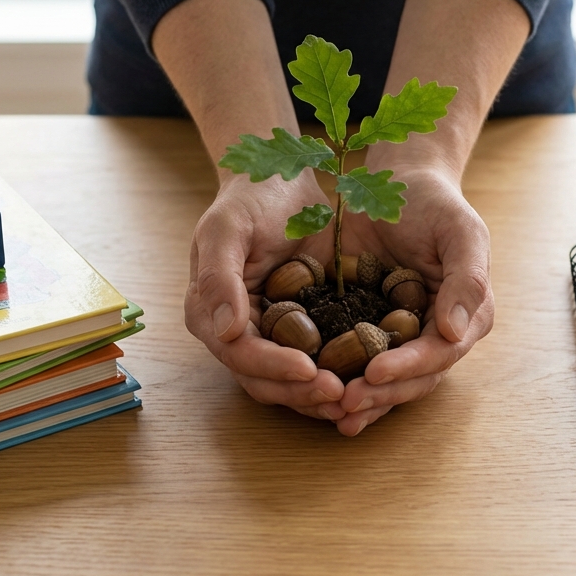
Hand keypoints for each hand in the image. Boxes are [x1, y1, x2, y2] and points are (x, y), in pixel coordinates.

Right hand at [184, 172, 348, 421]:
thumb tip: (224, 330)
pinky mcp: (299, 331)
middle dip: (302, 392)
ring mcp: (267, 335)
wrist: (282, 177)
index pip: (240, 355)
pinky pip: (316, 364)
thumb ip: (220, 277)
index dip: (274, 368)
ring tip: (356, 397)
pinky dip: (337, 376)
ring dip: (320, 396)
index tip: (311, 371)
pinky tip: (366, 381)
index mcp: (209, 313)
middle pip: (264, 380)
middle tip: (341, 394)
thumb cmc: (250, 197)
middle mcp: (234, 333)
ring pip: (290, 382)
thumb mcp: (228, 228)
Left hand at [333, 164, 492, 435]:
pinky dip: (339, 379)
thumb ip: (467, 279)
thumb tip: (457, 332)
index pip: (438, 354)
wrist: (398, 180)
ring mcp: (402, 335)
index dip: (406, 369)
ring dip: (361, 401)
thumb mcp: (461, 232)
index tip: (373, 373)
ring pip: (384, 380)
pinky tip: (314, 393)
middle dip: (380, 395)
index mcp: (466, 317)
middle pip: (412, 379)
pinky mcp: (368, 327)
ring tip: (331, 412)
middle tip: (344, 404)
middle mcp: (437, 335)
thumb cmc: (435, 203)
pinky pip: (354, 361)